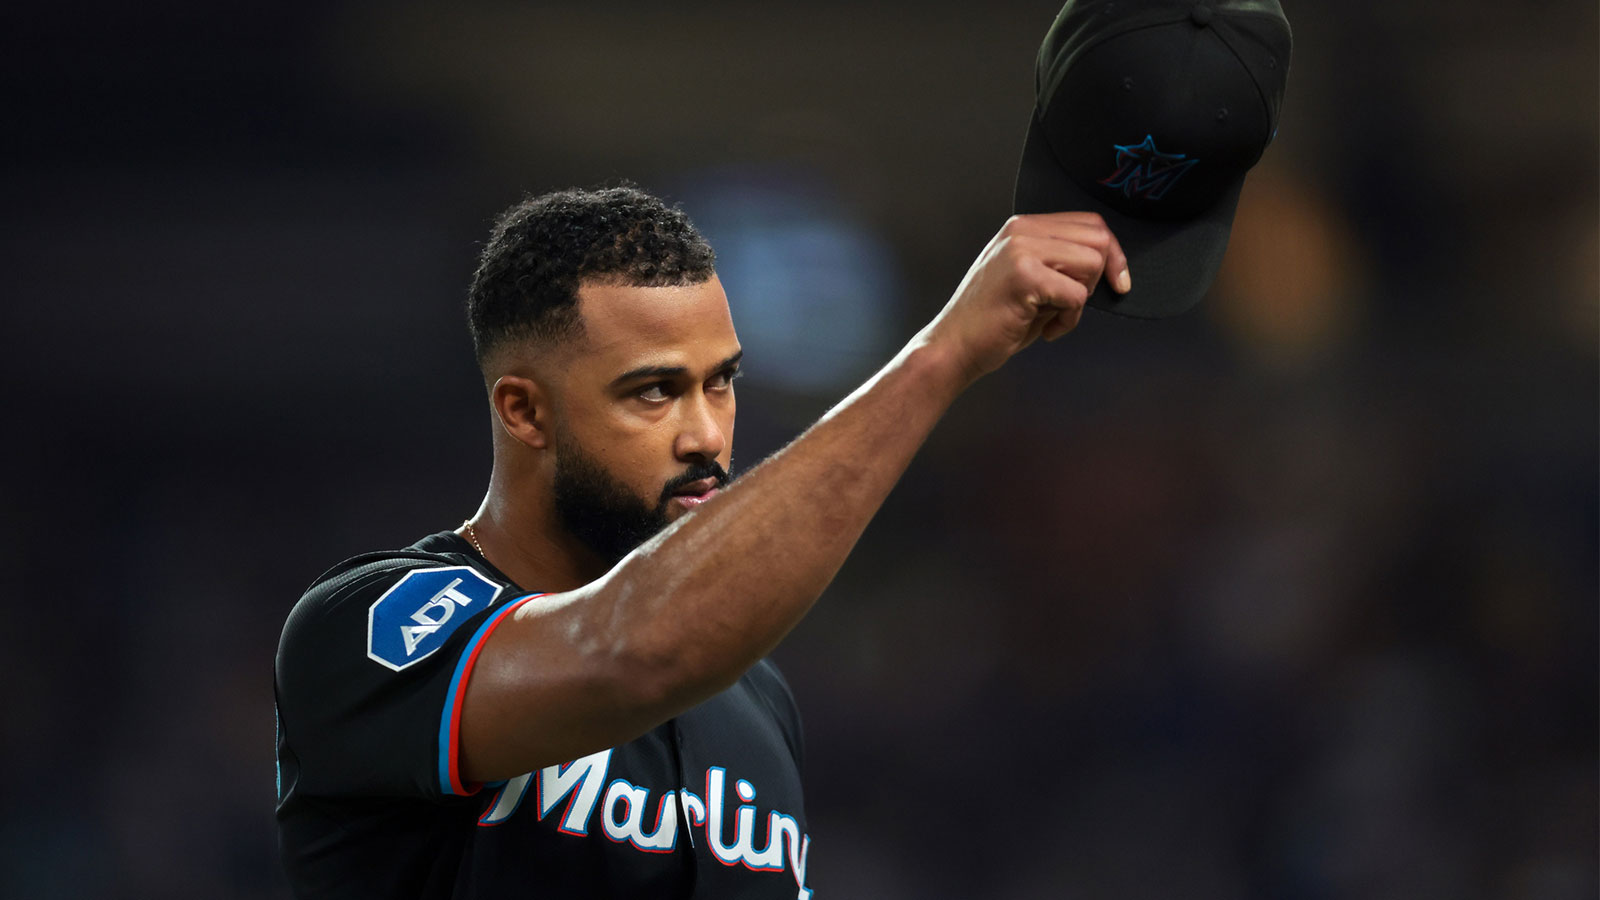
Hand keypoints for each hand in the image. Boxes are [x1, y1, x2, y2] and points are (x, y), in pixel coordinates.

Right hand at [923, 212, 1128, 381]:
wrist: (953, 347)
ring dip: (1081, 299)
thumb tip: (1108, 263)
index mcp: (1023, 227)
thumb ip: (1059, 261)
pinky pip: (1076, 296)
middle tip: (1074, 304)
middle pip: (1098, 239)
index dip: (1113, 254)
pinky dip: (1069, 320)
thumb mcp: (1028, 276)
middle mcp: (1021, 230)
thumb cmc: (992, 321)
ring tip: (1053, 317)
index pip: (1090, 223)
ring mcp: (1021, 250)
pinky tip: (1046, 331)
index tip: (1118, 281)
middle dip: (1100, 277)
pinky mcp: (1024, 276)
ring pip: (1092, 264)